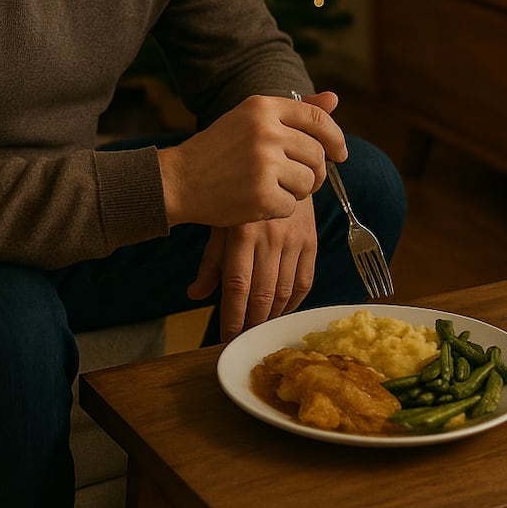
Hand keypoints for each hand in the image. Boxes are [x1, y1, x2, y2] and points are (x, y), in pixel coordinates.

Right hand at [157, 91, 344, 228]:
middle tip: (298, 179)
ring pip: (309, 181)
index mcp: (263, 107)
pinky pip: (292, 206)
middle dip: (314, 171)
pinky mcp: (261, 194)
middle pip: (316, 153)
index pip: (317, 117)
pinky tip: (259, 201)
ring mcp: (264, 163)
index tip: (339, 153)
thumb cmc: (218, 150)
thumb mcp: (251, 119)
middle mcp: (266, 130)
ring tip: (275, 188)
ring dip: (298, 191)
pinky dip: (279, 209)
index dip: (335, 137)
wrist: (179, 180)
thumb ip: (294, 111)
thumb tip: (335, 99)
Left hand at [186, 199, 316, 340]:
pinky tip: (281, 311)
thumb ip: (211, 261)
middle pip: (261, 294)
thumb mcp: (221, 222)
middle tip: (243, 340)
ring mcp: (293, 239)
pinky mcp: (311, 240)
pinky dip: (293, 303)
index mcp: (242, 232)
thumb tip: (195, 295)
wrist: (280, 167)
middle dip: (251, 324)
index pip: (237, 286)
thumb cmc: (242, 197)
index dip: (232, 317)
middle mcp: (270, 237)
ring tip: (259, 330)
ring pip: (284, 292)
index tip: (226, 339)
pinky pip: (304, 281)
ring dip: (271, 317)